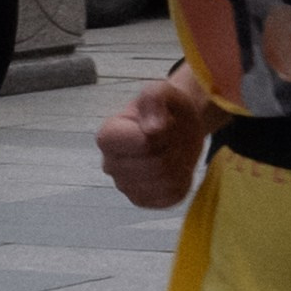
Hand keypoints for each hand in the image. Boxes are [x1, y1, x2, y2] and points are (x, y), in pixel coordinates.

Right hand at [99, 76, 208, 211]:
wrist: (178, 125)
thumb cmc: (166, 108)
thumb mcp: (161, 90)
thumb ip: (153, 99)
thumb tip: (153, 129)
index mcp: (108, 137)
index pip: (143, 144)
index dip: (162, 134)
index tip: (164, 124)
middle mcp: (110, 165)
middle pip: (156, 166)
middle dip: (173, 149)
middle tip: (173, 138)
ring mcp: (125, 186)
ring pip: (164, 184)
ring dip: (180, 165)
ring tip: (175, 151)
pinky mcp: (143, 200)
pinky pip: (170, 198)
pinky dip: (182, 182)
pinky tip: (176, 168)